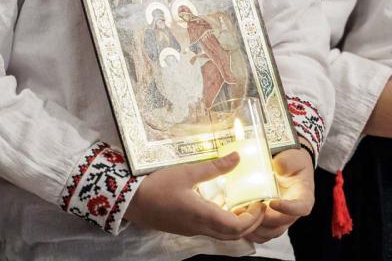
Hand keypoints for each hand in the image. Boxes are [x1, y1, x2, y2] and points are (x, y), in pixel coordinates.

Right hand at [124, 153, 266, 239]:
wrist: (129, 200)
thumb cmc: (157, 185)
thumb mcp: (187, 172)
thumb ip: (214, 167)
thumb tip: (238, 156)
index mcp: (203, 214)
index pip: (237, 226)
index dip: (254, 218)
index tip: (261, 202)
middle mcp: (199, 227)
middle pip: (233, 235)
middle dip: (250, 223)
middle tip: (258, 205)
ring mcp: (191, 230)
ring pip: (222, 235)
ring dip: (237, 225)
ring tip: (244, 205)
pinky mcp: (184, 229)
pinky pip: (211, 231)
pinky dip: (223, 224)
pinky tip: (223, 207)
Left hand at [244, 148, 313, 242]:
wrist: (288, 166)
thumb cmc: (293, 162)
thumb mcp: (293, 157)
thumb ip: (287, 162)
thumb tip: (278, 167)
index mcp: (304, 197)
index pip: (301, 208)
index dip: (288, 209)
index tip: (273, 202)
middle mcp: (294, 212)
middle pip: (282, 223)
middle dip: (265, 220)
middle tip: (249, 210)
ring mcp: (282, 219)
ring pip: (271, 232)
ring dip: (256, 228)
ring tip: (242, 217)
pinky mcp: (271, 222)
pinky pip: (263, 234)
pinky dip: (252, 232)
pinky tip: (240, 223)